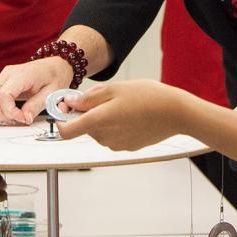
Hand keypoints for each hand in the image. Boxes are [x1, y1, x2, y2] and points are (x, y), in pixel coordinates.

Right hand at [0, 57, 72, 123]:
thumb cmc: (54, 76)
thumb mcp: (52, 92)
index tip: (21, 119)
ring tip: (5, 119)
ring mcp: (0, 77)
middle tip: (13, 121)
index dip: (9, 111)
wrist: (55, 65)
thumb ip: (37, 106)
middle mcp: (7, 74)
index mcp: (21, 74)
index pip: (3, 94)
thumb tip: (24, 118)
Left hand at [57, 80, 190, 149]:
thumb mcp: (115, 89)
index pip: (66, 131)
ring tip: (122, 104)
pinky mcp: (127, 146)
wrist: (176, 113)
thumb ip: (88, 98)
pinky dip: (115, 125)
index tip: (64, 108)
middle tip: (105, 96)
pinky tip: (131, 115)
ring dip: (102, 118)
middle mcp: (104, 137)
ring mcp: (116, 144)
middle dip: (87, 112)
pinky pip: (112, 135)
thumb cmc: (148, 97)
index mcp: (98, 121)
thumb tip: (70, 103)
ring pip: (98, 130)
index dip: (60, 119)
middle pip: (84, 127)